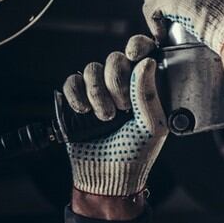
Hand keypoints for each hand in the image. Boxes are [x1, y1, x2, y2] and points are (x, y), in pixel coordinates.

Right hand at [62, 35, 167, 196]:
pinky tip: (84, 111)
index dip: (137, 45)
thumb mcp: (152, 126)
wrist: (108, 177)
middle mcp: (121, 84)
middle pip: (114, 58)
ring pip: (92, 68)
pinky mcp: (76, 101)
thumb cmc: (136, 153)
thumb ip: (149, 94)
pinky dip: (76, 94)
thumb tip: (146, 62)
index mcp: (144, 86)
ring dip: (98, 93)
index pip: (142, 52)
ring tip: (106, 117)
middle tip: (122, 107)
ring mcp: (98, 91)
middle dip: (117, 81)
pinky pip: (71, 82)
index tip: (134, 54)